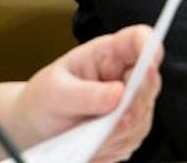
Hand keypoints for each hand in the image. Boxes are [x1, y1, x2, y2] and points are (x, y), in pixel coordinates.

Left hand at [10, 25, 161, 161]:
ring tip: (88, 138)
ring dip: (118, 131)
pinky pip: (131, 139)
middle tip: (115, 119)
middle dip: (133, 103)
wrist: (36, 126)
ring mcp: (132, 103)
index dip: (150, 47)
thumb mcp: (55, 92)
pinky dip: (112, 146)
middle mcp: (126, 76)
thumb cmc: (44, 99)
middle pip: (149, 82)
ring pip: (142, 116)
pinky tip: (91, 147)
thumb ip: (85, 94)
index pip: (139, 39)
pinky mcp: (129, 128)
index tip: (148, 65)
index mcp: (109, 54)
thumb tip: (118, 94)